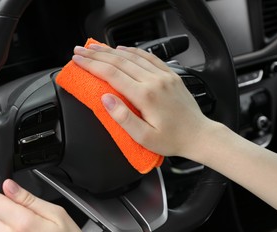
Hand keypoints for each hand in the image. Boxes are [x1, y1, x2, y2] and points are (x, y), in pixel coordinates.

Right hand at [72, 44, 215, 158]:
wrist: (199, 135)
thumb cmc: (172, 139)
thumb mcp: (144, 137)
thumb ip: (123, 117)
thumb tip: (105, 99)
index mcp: (145, 96)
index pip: (112, 74)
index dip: (92, 65)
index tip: (78, 60)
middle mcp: (155, 81)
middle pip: (119, 62)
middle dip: (96, 55)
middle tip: (80, 50)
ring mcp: (164, 75)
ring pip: (132, 56)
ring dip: (111, 50)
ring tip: (95, 47)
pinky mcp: (171, 75)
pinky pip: (149, 57)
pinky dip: (133, 51)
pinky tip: (123, 49)